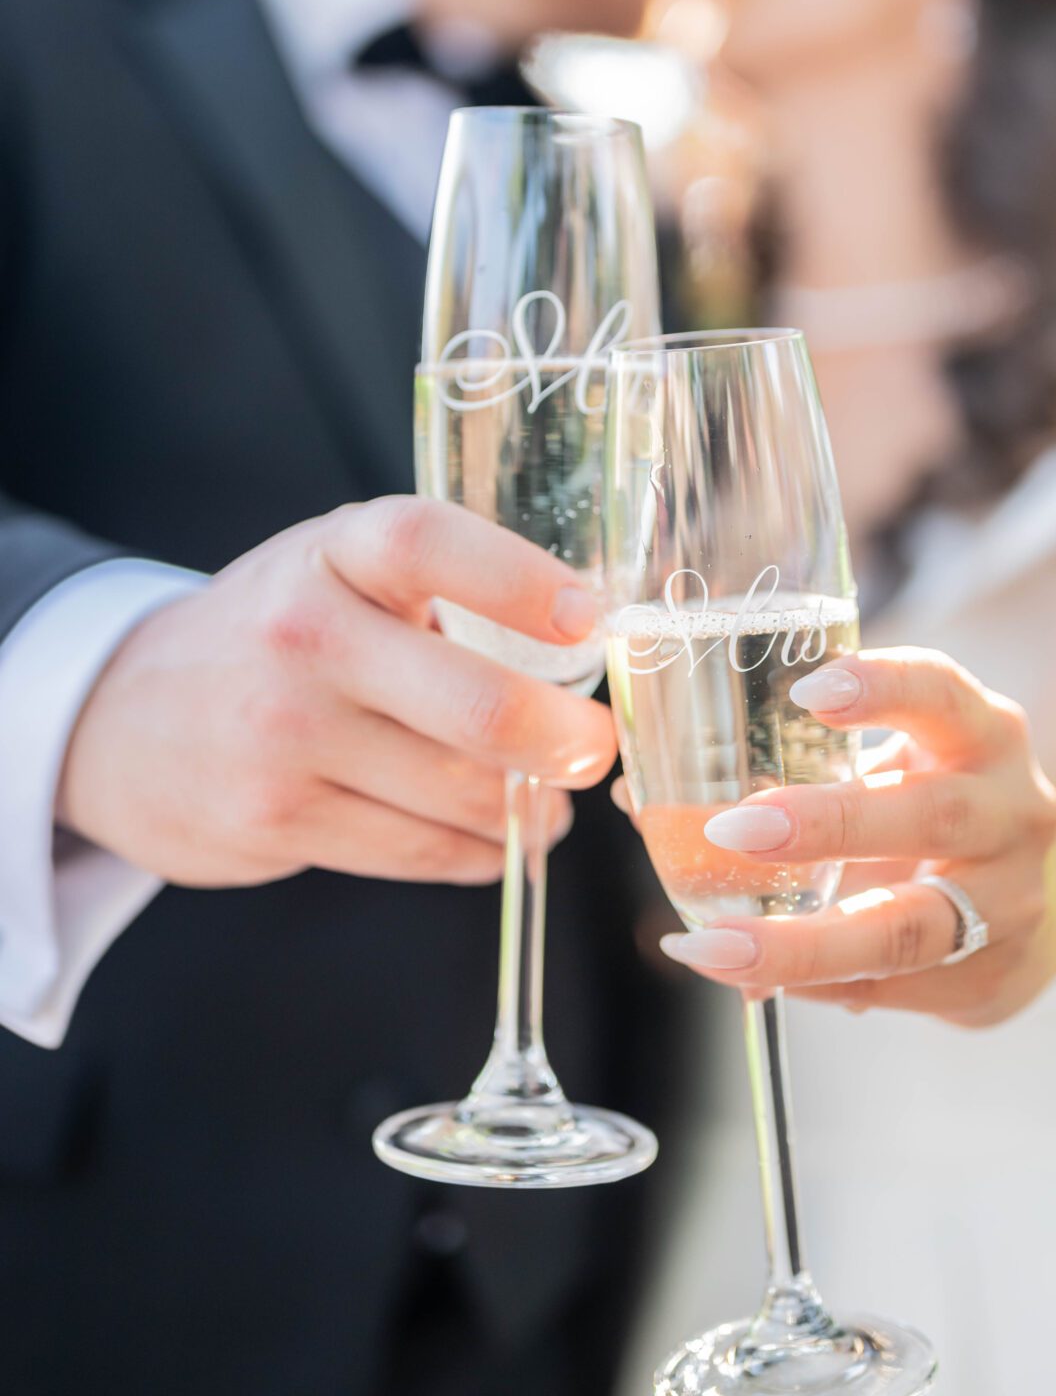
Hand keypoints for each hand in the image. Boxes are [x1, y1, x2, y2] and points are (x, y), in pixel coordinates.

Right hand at [58, 497, 616, 888]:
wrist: (121, 716)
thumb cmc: (277, 633)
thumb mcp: (339, 571)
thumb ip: (441, 590)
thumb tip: (588, 650)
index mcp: (334, 553)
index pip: (429, 544)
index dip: (521, 580)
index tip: (589, 619)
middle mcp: (305, 636)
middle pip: (476, 705)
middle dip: (566, 742)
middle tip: (594, 748)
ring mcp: (285, 736)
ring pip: (462, 795)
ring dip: (528, 809)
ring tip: (545, 798)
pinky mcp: (275, 821)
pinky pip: (421, 851)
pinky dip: (478, 850)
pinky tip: (492, 834)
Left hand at [652, 649, 1055, 1025]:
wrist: (1036, 900)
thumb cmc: (929, 804)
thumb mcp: (896, 762)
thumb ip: (796, 766)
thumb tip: (641, 799)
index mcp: (984, 735)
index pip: (943, 692)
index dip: (884, 685)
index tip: (810, 687)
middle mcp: (1012, 812)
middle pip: (932, 814)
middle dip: (829, 823)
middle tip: (732, 826)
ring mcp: (1010, 903)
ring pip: (911, 927)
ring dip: (805, 940)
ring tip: (714, 945)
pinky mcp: (990, 979)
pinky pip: (888, 989)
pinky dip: (813, 984)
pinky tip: (751, 976)